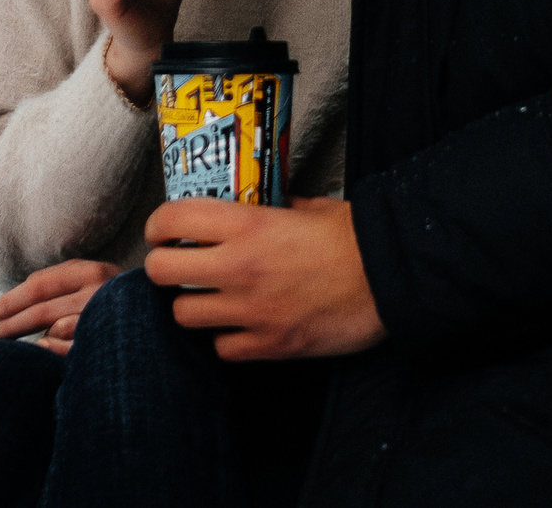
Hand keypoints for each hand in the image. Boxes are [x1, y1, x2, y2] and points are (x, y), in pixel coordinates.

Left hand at [0, 258, 119, 355]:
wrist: (163, 316)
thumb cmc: (117, 297)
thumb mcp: (92, 278)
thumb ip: (60, 281)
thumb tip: (17, 294)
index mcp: (92, 271)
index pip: (41, 285)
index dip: (13, 299)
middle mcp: (99, 292)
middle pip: (43, 309)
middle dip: (14, 322)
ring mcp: (106, 319)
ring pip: (55, 330)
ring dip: (31, 338)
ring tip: (13, 344)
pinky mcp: (111, 344)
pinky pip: (70, 351)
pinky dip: (51, 351)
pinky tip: (41, 351)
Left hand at [142, 198, 387, 361]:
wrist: (391, 277)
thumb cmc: (354, 238)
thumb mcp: (308, 206)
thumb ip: (271, 206)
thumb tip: (254, 202)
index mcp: (246, 225)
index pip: (171, 220)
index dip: (159, 225)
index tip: (165, 230)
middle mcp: (239, 267)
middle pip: (160, 271)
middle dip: (164, 266)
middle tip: (179, 263)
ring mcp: (251, 310)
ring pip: (183, 314)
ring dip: (194, 305)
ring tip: (213, 297)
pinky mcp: (270, 345)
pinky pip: (222, 349)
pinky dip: (228, 340)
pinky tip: (244, 326)